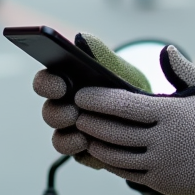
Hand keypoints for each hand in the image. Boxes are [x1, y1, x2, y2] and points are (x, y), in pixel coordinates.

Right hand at [32, 33, 150, 170]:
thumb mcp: (119, 70)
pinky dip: (83, 152)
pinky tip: (94, 147)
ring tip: (84, 135)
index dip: (47, 83)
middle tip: (73, 112)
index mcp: (66, 83)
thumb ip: (101, 55)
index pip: (45, 81)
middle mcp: (63, 108)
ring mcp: (71, 132)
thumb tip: (82, 38)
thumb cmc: (128, 88)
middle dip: (58, 113)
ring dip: (68, 137)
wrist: (150, 117)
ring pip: (58, 139)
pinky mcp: (82, 151)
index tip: (61, 84)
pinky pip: (75, 156)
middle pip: (47, 113)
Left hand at [74, 46, 194, 194]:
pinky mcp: (160, 181)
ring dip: (95, 142)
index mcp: (169, 113)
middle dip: (89, 120)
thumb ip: (181, 68)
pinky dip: (109, 162)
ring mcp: (159, 163)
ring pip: (115, 154)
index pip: (124, 105)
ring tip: (84, 131)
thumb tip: (165, 50)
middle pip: (113, 131)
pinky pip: (126, 172)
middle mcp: (161, 139)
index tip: (81, 93)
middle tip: (75, 112)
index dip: (98, 99)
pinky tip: (101, 152)